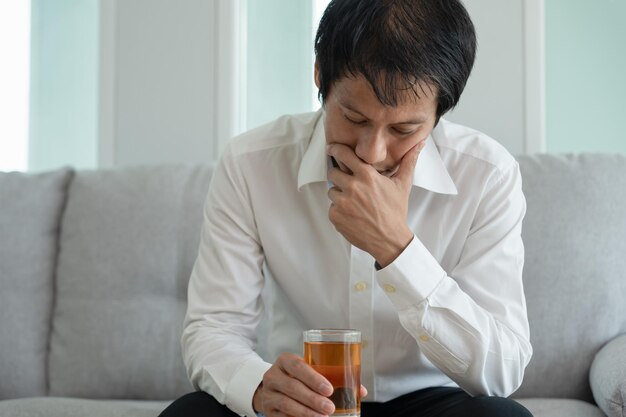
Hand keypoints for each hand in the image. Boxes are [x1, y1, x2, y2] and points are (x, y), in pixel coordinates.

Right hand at [253, 352, 367, 416]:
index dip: (313, 378)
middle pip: (293, 387)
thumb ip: (332, 376)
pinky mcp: (268, 410)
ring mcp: (269, 394)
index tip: (329, 389)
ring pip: (286, 404)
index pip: (298, 366)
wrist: (273, 387)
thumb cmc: (298, 377)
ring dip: (307, 412)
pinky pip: (282, 416)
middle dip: (313, 399)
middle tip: (330, 407)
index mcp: (285, 361)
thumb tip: (361, 390)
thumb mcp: (309, 370)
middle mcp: (273, 375)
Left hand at [327, 141, 425, 267]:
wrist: (389, 240)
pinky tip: (353, 215)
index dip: (335, 150)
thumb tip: (420, 143)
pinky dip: (339, 210)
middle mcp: (352, 187)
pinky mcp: (335, 216)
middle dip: (339, 176)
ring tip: (355, 203)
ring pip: (331, 191)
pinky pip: (331, 207)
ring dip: (339, 195)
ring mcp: (342, 202)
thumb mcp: (403, 185)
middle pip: (333, 172)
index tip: (331, 148)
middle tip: (350, 185)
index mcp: (367, 176)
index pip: (344, 155)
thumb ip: (408, 161)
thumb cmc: (396, 212)